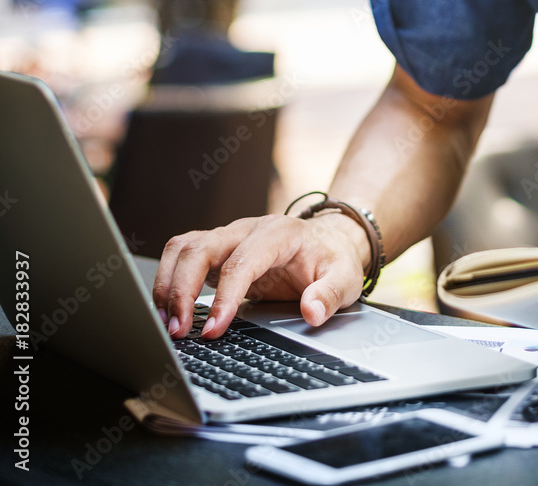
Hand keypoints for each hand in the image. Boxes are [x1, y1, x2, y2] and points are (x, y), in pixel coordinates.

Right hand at [152, 213, 370, 340]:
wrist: (327, 241)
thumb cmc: (332, 259)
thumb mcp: (345, 277)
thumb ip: (330, 294)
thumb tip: (312, 312)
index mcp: (279, 233)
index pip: (242, 261)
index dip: (225, 296)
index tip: (214, 328)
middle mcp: (247, 229)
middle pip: (201, 248)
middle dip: (182, 289)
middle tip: (179, 331)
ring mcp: (228, 237)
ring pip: (183, 248)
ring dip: (168, 284)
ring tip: (168, 324)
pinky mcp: (217, 249)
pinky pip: (182, 256)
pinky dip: (169, 281)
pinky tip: (169, 311)